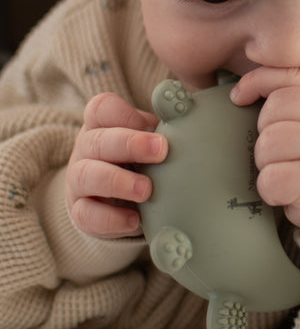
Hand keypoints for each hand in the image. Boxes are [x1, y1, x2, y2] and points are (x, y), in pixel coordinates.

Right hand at [66, 92, 167, 238]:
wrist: (118, 199)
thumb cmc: (140, 161)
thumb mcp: (150, 142)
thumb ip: (162, 133)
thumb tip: (191, 127)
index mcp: (102, 125)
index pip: (101, 108)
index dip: (124, 114)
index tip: (154, 125)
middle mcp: (85, 149)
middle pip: (96, 140)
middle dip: (130, 144)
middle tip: (161, 151)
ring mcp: (78, 180)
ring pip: (85, 175)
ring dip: (117, 181)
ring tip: (146, 190)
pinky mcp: (80, 211)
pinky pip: (86, 214)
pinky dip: (111, 218)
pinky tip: (135, 219)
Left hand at [231, 67, 299, 231]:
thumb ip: (289, 95)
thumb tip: (239, 93)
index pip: (286, 76)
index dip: (256, 82)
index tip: (238, 98)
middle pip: (270, 113)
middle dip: (265, 136)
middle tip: (283, 155)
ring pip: (267, 145)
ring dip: (267, 165)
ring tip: (287, 172)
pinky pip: (270, 178)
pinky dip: (270, 190)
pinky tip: (286, 192)